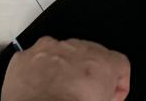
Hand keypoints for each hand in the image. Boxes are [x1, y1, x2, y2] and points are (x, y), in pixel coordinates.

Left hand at [0, 37, 129, 100]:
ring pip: (61, 53)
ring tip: (59, 92)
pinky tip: (40, 89)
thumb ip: (108, 94)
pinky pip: (36, 59)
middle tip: (84, 95)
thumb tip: (101, 95)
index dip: (118, 84)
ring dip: (63, 68)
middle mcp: (75, 48)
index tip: (110, 96)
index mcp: (101, 61)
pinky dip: (39, 71)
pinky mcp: (25, 56)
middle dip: (89, 73)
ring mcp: (47, 49)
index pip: (120, 63)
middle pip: (90, 54)